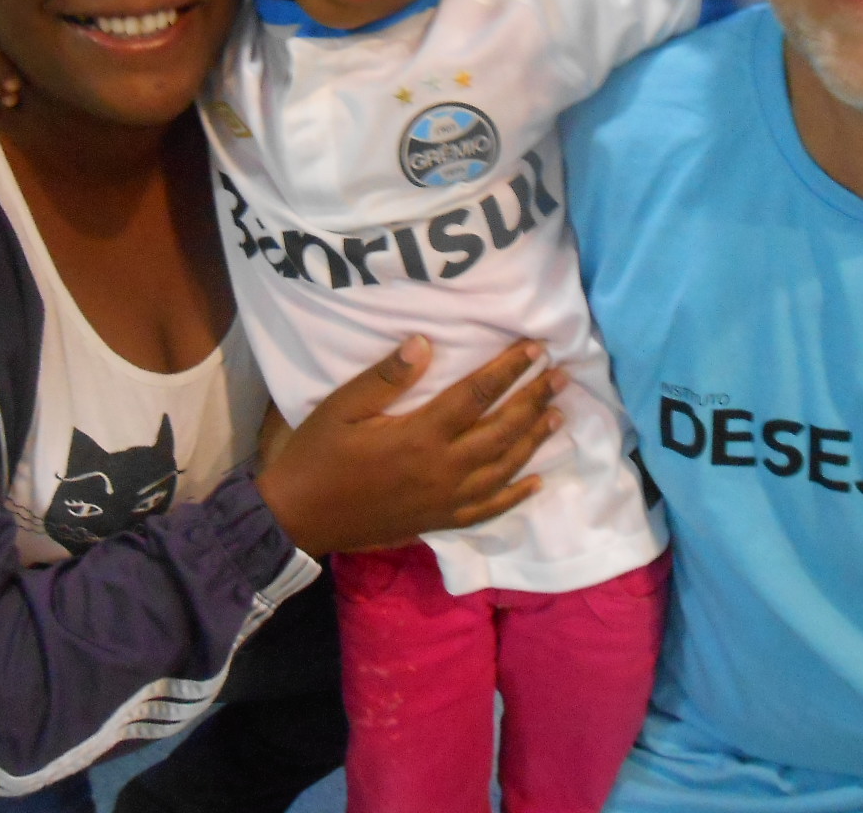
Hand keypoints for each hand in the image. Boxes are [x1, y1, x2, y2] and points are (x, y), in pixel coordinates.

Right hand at [255, 337, 564, 557]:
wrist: (301, 518)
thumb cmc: (318, 455)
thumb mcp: (342, 406)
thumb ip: (386, 377)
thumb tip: (426, 342)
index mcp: (420, 435)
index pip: (477, 395)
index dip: (509, 370)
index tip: (535, 349)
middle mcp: (442, 469)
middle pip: (502, 430)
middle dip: (534, 400)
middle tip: (562, 377)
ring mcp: (445, 499)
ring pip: (503, 468)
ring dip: (533, 440)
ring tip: (557, 416)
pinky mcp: (440, 521)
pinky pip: (488, 509)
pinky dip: (516, 495)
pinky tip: (537, 482)